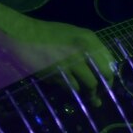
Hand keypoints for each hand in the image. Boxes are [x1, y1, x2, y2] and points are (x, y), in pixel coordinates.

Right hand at [0, 11, 119, 106]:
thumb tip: (101, 69)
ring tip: (88, 98)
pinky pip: (71, 87)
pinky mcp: (58, 73)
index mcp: (89, 39)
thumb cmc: (47, 34)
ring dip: (88, 93)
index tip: (107, 84)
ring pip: (89, 85)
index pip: (110, 62)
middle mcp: (84, 50)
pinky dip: (71, 89)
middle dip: (103, 88)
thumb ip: (88, 49)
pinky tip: (66, 86)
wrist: (22, 34)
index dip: (110, 75)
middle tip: (98, 95)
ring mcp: (71, 62)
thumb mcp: (73, 35)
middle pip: (104, 76)